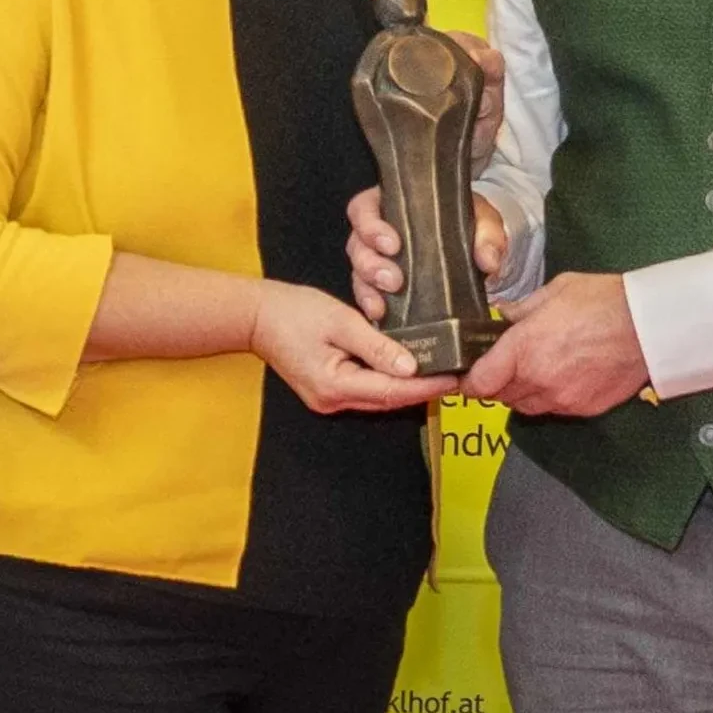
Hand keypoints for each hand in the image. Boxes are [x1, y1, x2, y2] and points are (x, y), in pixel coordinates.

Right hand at [253, 282, 454, 415]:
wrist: (256, 316)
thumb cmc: (293, 312)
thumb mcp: (340, 321)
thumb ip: (377, 345)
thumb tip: (411, 366)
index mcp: (334, 385)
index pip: (392, 391)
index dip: (426, 386)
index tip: (454, 378)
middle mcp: (332, 401)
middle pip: (388, 400)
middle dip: (423, 391)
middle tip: (456, 376)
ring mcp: (328, 400)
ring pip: (379, 399)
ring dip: (408, 389)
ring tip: (440, 373)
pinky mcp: (327, 392)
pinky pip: (367, 392)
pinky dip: (390, 383)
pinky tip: (408, 371)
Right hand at [341, 183, 512, 323]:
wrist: (478, 250)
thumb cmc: (471, 225)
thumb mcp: (483, 221)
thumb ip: (487, 235)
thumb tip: (488, 260)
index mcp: (394, 205)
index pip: (363, 209)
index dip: (370, 226)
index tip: (392, 244)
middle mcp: (378, 232)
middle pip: (357, 245)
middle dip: (371, 265)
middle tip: (394, 280)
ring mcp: (377, 260)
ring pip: (358, 273)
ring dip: (368, 289)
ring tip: (383, 305)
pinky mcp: (382, 287)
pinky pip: (368, 296)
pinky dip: (373, 307)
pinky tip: (381, 317)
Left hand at [458, 268, 648, 417]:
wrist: (649, 325)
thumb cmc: (604, 301)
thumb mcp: (555, 291)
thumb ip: (521, 310)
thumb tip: (503, 317)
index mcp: (523, 348)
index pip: (478, 384)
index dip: (469, 382)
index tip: (469, 374)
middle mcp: (538, 379)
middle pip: (500, 396)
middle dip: (499, 381)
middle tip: (510, 361)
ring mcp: (561, 398)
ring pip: (525, 406)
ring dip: (523, 391)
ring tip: (539, 367)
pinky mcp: (583, 408)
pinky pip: (554, 409)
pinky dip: (551, 397)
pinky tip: (565, 375)